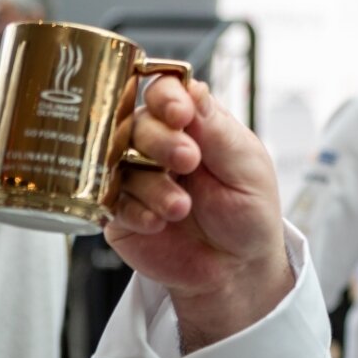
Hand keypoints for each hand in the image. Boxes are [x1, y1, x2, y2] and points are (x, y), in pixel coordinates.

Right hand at [104, 77, 290, 351]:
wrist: (238, 268)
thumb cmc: (249, 213)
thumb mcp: (247, 169)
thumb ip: (218, 132)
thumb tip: (194, 88)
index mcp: (194, 126)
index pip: (167, 94)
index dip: (167, 98)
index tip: (179, 114)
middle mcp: (159, 146)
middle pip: (137, 123)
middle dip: (160, 141)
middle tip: (187, 161)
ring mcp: (136, 178)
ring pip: (120, 163)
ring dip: (152, 185)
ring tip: (181, 207)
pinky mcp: (120, 212)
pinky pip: (109, 202)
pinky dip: (134, 211)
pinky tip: (158, 222)